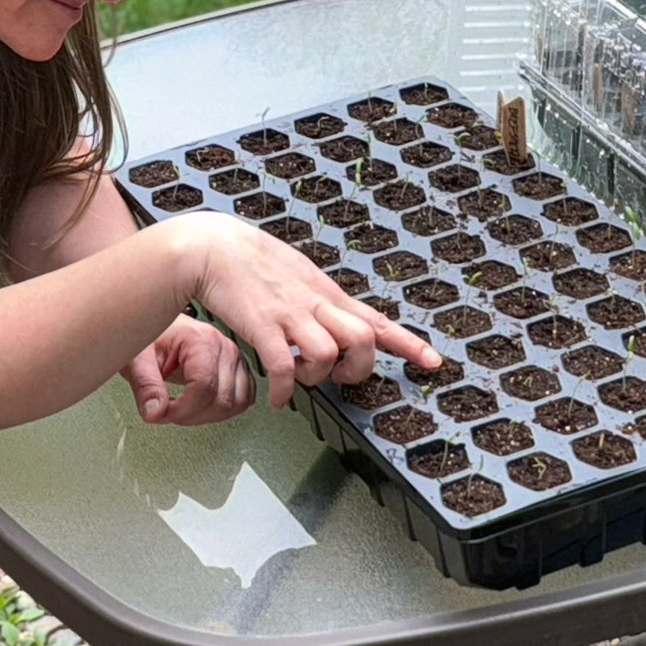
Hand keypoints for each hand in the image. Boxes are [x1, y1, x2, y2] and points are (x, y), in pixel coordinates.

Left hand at [121, 314, 256, 425]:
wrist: (160, 327)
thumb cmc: (150, 336)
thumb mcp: (137, 359)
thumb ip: (146, 386)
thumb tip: (156, 412)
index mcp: (201, 340)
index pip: (204, 387)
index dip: (182, 410)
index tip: (162, 413)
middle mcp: (224, 347)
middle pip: (222, 400)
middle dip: (192, 415)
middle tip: (169, 411)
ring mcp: (235, 358)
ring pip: (238, 403)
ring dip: (210, 416)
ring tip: (186, 410)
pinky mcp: (238, 368)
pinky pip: (245, 399)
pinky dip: (225, 410)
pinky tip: (204, 407)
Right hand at [160, 211, 442, 408]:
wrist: (213, 247)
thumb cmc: (254, 262)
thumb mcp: (300, 275)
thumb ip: (321, 301)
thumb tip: (338, 322)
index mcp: (327, 293)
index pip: (376, 319)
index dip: (408, 343)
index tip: (433, 363)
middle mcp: (315, 303)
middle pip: (363, 339)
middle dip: (359, 368)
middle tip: (340, 377)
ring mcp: (289, 314)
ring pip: (328, 354)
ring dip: (318, 378)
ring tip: (302, 381)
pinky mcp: (261, 326)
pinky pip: (283, 368)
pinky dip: (285, 391)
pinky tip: (278, 399)